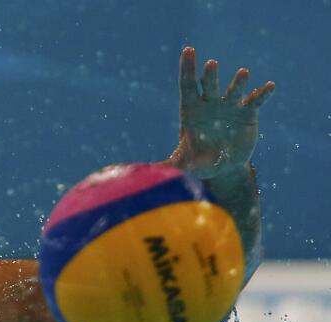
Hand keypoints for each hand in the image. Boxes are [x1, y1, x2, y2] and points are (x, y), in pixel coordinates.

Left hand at [168, 47, 274, 179]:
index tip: (188, 50)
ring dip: (238, 82)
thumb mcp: (184, 164)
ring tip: (243, 73)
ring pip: (234, 90)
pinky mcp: (248, 113)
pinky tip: (269, 86)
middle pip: (209, 85)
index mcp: (191, 111)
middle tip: (211, 64)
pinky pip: (256, 101)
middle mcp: (211, 104)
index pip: (188, 85)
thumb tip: (151, 171)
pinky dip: (263, 94)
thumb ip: (172, 164)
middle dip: (210, 75)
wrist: (223, 166)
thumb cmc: (199, 161)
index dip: (188, 69)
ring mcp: (230, 106)